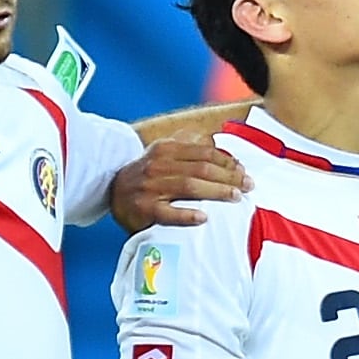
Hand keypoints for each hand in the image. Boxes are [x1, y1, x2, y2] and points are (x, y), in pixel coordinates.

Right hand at [109, 130, 250, 230]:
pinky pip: (168, 213)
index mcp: (165, 150)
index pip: (203, 153)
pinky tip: (204, 217)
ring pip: (189, 187)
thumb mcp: (162, 153)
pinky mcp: (144, 210)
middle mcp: (157, 166)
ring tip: (236, 197)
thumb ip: (186, 145)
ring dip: (216, 192)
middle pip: (201, 169)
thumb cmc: (146, 174)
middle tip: (248, 185)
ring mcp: (150, 188)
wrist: (110, 192)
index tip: (243, 169)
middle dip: (229, 177)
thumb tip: (216, 141)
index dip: (226, 161)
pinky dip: (187, 215)